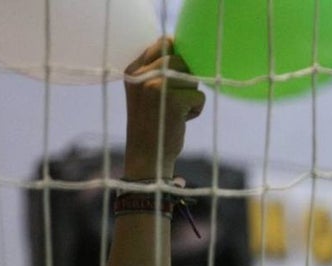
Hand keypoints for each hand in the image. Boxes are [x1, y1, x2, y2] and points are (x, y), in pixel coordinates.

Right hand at [123, 37, 205, 179]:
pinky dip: (196, 110)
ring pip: (192, 79)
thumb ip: (158, 71)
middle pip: (181, 60)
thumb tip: (184, 49)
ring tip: (177, 112)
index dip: (178, 55)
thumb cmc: (154, 123)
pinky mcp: (172, 101)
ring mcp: (155, 87)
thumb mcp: (147, 92)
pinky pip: (199, 97)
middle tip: (177, 99)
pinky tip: (181, 120)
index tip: (179, 73)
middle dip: (187, 80)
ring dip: (192, 96)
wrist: (147, 155)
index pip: (163, 43)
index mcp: (133, 70)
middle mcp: (141, 75)